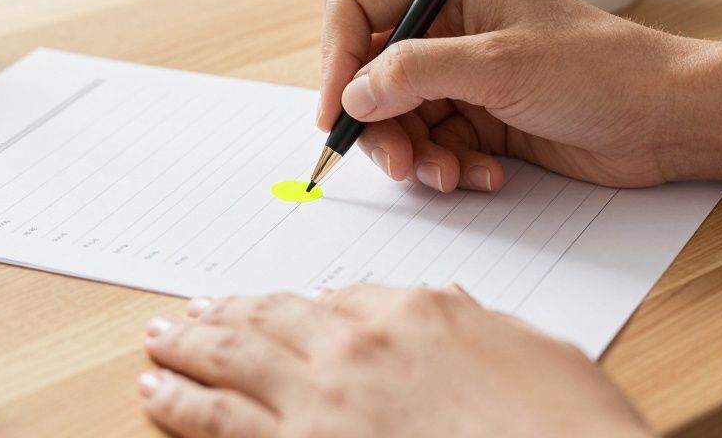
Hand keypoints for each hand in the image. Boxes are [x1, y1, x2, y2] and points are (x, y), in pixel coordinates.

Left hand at [140, 285, 650, 437]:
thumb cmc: (564, 423)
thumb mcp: (533, 351)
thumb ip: (476, 323)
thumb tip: (448, 302)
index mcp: (410, 313)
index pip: (332, 299)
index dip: (288, 305)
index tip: (266, 308)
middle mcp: (354, 347)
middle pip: (266, 319)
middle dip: (220, 315)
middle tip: (186, 313)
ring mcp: (323, 400)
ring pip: (230, 360)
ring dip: (185, 349)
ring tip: (158, 342)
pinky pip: (221, 421)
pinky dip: (180, 403)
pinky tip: (157, 393)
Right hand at [318, 0, 693, 191]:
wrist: (672, 120)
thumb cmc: (603, 70)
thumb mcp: (500, 64)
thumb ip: (416, 72)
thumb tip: (354, 93)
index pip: (359, 9)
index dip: (337, 60)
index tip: (336, 112)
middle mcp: (451, 29)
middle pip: (372, 75)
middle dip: (378, 124)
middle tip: (397, 164)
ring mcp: (466, 77)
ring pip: (400, 119)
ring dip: (415, 155)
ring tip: (449, 176)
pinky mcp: (483, 120)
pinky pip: (435, 147)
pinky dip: (449, 168)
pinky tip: (485, 175)